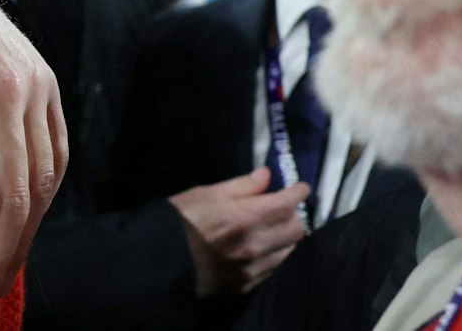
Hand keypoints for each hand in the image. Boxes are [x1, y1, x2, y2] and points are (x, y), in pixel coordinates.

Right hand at [169, 168, 309, 295]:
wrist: (161, 260)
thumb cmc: (180, 220)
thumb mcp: (205, 193)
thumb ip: (240, 186)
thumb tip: (266, 176)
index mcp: (243, 218)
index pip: (286, 204)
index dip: (298, 193)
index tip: (301, 187)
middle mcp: (254, 246)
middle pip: (295, 230)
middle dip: (294, 215)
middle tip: (284, 208)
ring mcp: (252, 268)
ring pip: (288, 250)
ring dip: (286, 236)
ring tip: (273, 228)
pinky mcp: (247, 284)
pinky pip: (273, 267)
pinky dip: (274, 254)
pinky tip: (262, 247)